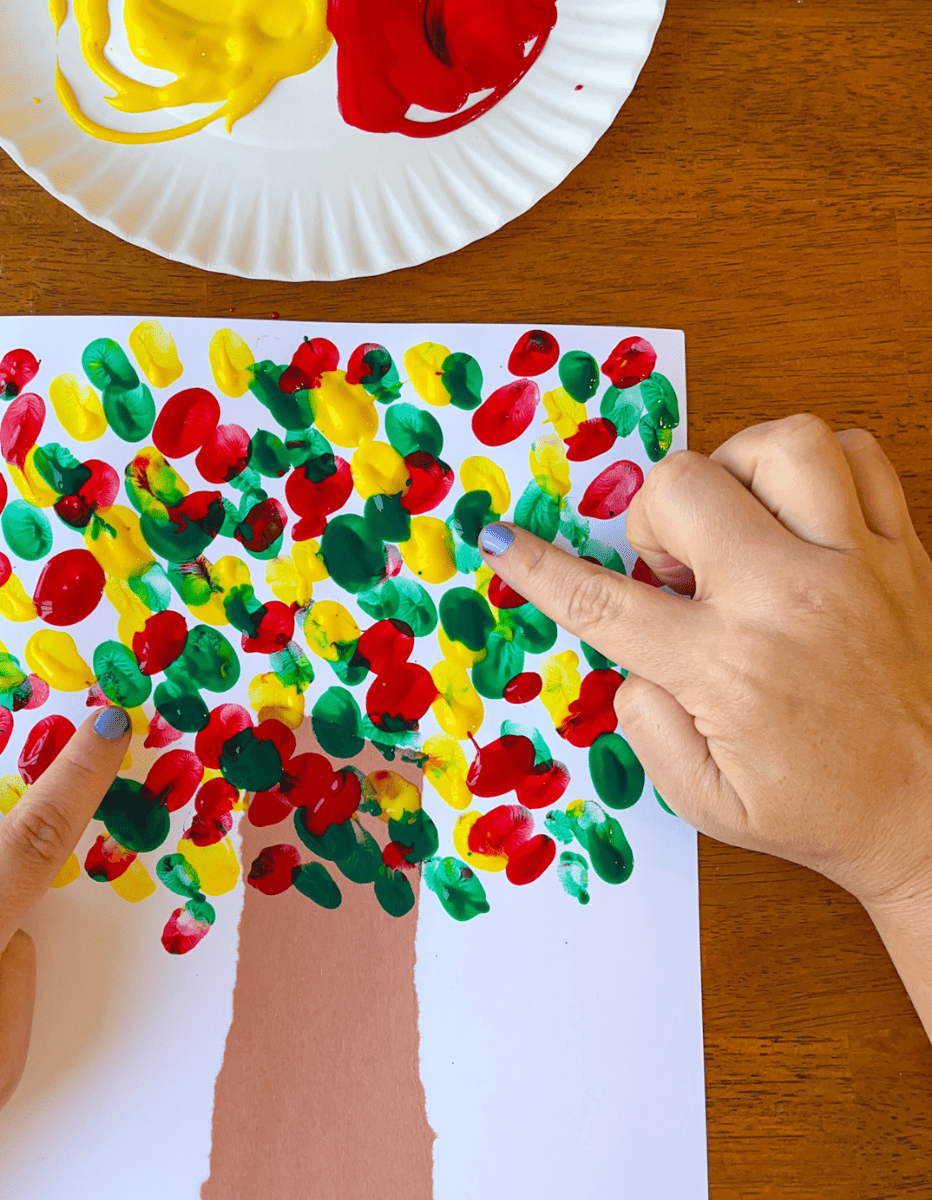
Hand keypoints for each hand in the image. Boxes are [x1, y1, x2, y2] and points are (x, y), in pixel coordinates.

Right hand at [481, 416, 931, 1022]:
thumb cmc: (821, 812)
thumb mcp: (704, 801)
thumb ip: (644, 725)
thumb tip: (634, 659)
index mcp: (727, 668)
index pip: (602, 600)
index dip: (537, 567)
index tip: (501, 540)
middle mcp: (787, 600)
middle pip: (682, 487)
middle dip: (653, 518)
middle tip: (674, 568)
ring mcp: (853, 565)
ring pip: (781, 444)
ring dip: (736, 469)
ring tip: (736, 520)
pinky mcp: (904, 552)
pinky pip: (859, 455)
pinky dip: (818, 465)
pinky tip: (798, 512)